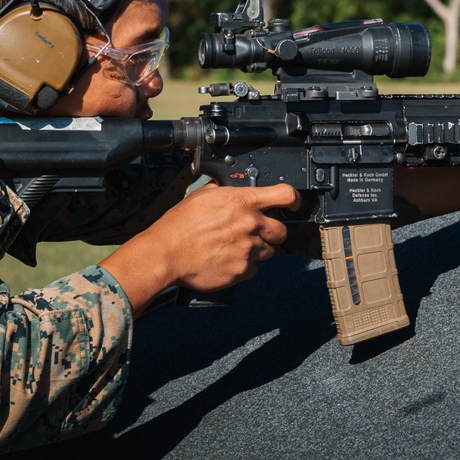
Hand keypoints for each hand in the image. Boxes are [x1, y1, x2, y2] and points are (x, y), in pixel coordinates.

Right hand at [100, 183, 299, 315]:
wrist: (165, 254)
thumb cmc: (179, 225)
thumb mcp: (202, 196)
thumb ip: (225, 191)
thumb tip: (233, 188)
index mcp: (241, 202)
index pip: (284, 195)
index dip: (293, 200)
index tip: (293, 204)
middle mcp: (250, 224)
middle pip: (281, 231)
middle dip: (272, 233)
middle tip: (254, 234)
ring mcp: (248, 249)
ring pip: (268, 252)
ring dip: (256, 251)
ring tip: (233, 249)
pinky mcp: (242, 270)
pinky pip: (253, 270)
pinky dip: (243, 268)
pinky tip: (226, 261)